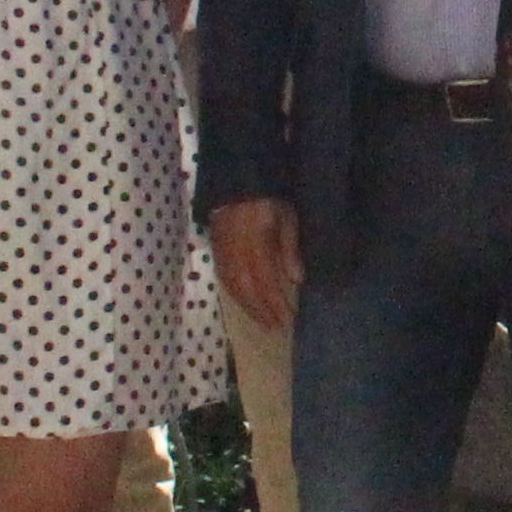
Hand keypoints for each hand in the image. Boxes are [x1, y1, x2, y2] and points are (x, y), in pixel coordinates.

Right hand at [208, 196, 301, 332]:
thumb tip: (296, 280)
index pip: (266, 284)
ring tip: (262, 321)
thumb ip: (289, 249)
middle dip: (263, 312)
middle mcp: (236, 255)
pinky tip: (244, 301)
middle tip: (275, 329)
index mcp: (256, 247)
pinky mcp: (216, 251)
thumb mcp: (286, 218)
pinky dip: (236, 295)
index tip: (288, 320)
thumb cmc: (267, 199)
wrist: (235, 183)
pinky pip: (224, 280)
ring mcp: (223, 254)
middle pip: (249, 291)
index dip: (276, 305)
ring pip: (234, 288)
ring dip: (249, 307)